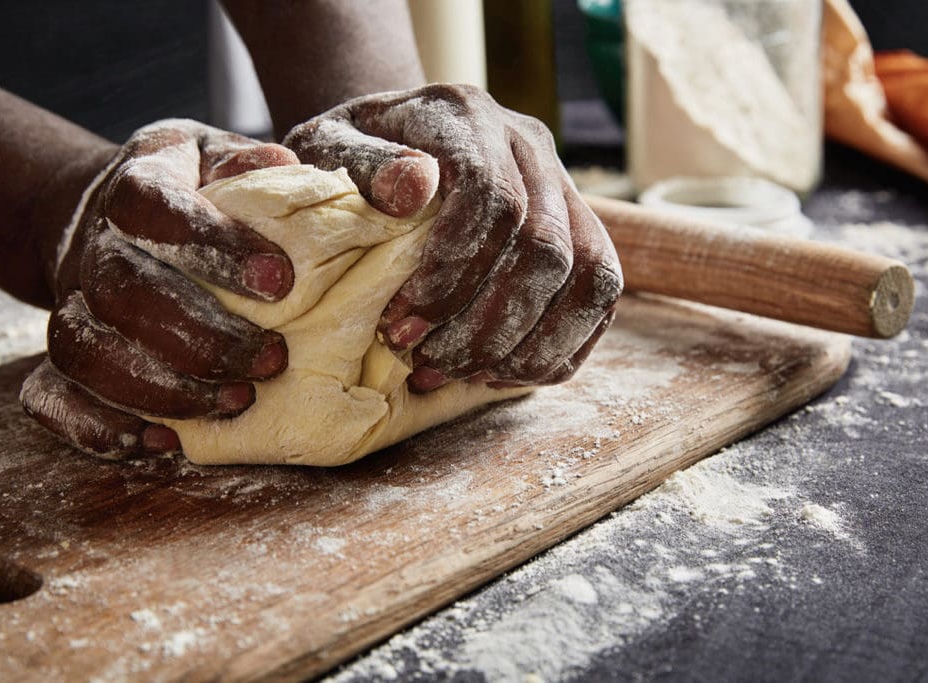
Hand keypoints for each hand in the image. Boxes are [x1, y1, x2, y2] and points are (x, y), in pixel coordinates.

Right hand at [20, 120, 299, 458]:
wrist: (109, 215)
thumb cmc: (193, 188)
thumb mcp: (222, 156)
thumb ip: (251, 163)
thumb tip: (284, 167)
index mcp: (136, 182)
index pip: (153, 205)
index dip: (212, 243)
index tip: (280, 279)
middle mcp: (92, 243)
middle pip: (123, 292)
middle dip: (203, 336)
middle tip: (272, 359)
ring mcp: (70, 300)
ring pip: (88, 352)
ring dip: (164, 388)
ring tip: (236, 401)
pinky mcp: (58, 353)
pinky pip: (53, 396)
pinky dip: (99, 427)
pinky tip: (164, 441)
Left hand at [284, 84, 622, 391]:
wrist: (391, 140)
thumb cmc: (350, 158)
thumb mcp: (328, 149)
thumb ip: (363, 167)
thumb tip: (411, 189)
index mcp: (467, 115)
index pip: (493, 199)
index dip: (452, 276)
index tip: (402, 325)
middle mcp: (529, 144)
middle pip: (546, 248)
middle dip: (486, 325)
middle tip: (427, 362)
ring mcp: (563, 185)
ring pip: (590, 277)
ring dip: (527, 345)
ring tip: (464, 375)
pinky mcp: (580, 227)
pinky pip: (600, 299)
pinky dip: (557, 349)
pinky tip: (500, 373)